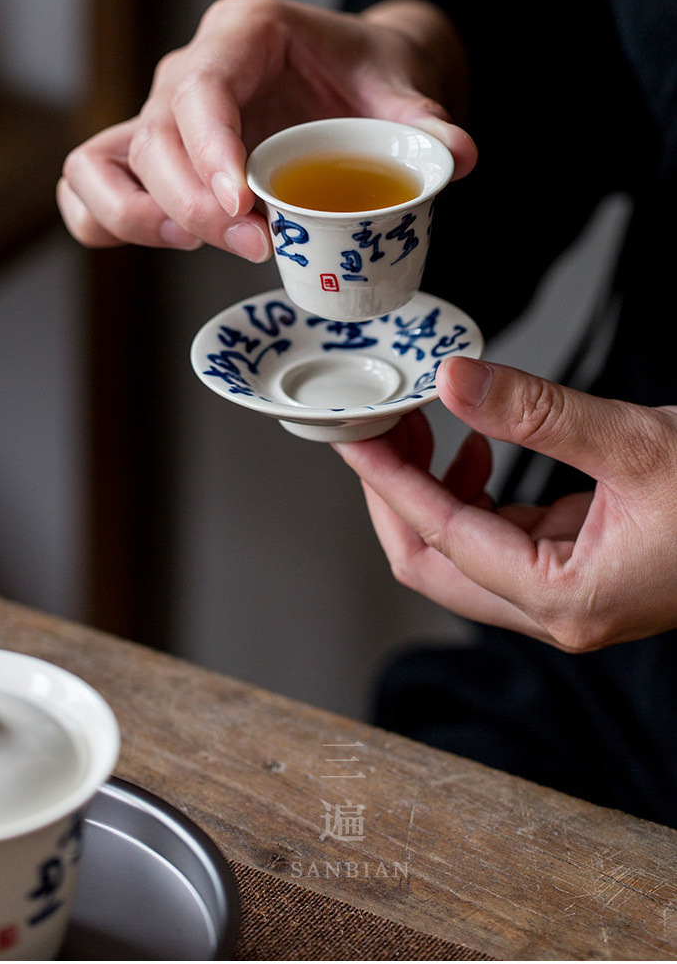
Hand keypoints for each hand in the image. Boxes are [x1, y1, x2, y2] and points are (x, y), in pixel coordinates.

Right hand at [57, 0, 475, 256]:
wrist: (356, 74)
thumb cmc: (368, 72)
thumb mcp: (401, 87)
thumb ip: (424, 121)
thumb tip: (456, 157)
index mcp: (244, 33)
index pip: (200, 89)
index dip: (210, 151)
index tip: (243, 208)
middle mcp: (188, 69)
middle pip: (153, 138)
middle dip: (193, 204)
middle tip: (258, 247)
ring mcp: (161, 114)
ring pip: (99, 161)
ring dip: (136, 215)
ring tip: (199, 246)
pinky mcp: (151, 156)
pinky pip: (92, 184)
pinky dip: (106, 219)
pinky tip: (166, 244)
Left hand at [333, 356, 676, 651]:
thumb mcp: (636, 442)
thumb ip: (537, 411)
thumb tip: (454, 379)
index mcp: (565, 598)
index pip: (442, 539)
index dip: (389, 482)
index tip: (355, 435)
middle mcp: (560, 611)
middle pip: (436, 566)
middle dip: (397, 497)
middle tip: (377, 429)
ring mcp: (570, 595)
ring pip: (465, 554)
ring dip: (434, 492)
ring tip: (422, 428)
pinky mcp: (582, 569)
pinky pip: (502, 539)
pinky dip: (476, 495)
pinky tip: (479, 450)